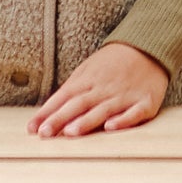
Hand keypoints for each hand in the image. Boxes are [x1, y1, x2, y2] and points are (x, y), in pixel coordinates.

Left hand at [31, 41, 169, 137]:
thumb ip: (71, 90)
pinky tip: (111, 127)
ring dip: (87, 121)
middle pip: (78, 105)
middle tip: (45, 134)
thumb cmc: (113, 64)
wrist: (149, 48)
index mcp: (87, 80)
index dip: (47, 113)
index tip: (32, 128)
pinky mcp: (146, 102)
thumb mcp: (87, 70)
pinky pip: (134, 113)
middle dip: (60, 119)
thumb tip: (48, 112)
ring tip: (71, 132)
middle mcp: (104, 88)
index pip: (63, 98)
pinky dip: (122, 121)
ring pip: (102, 110)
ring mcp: (125, 95)